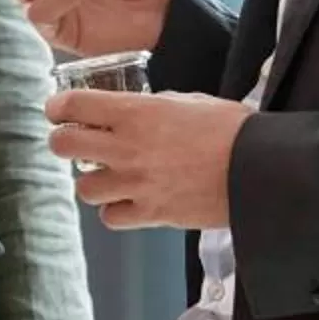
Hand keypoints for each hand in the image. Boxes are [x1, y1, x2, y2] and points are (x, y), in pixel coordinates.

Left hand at [45, 87, 251, 229]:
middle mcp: (128, 148)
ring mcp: (137, 184)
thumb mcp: (190, 102)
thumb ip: (154, 106)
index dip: (58, 107)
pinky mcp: (152, 214)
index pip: (74, 105)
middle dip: (62, 141)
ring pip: (83, 188)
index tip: (57, 110)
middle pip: (64, 146)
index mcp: (137, 113)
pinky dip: (115, 210)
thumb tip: (135, 111)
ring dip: (91, 180)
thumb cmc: (232, 130)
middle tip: (72, 141)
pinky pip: (111, 217)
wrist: (261, 169)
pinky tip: (128, 201)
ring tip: (107, 175)